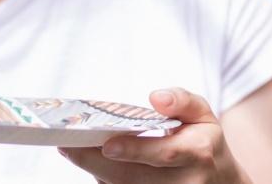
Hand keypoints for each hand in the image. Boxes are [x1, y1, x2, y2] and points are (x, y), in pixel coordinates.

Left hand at [60, 89, 245, 183]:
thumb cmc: (205, 144)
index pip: (165, 153)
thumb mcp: (204, 116)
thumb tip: (155, 97)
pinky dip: (106, 179)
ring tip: (74, 150)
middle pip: (133, 176)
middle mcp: (184, 182)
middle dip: (96, 162)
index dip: (135, 149)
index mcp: (199, 153)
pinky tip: (95, 163)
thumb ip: (182, 101)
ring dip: (97, 170)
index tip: (107, 142)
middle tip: (67, 146)